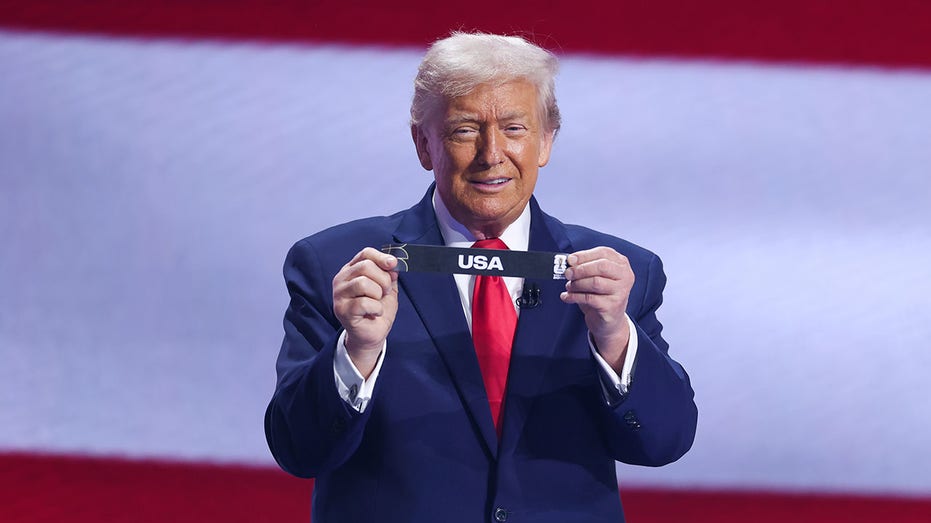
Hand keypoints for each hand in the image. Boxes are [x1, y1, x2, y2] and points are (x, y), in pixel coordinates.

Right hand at [333, 248, 398, 376]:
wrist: (372, 335)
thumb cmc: (378, 310)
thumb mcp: (388, 288)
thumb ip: (389, 274)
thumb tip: (393, 263)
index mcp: (352, 270)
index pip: (365, 253)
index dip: (381, 257)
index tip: (393, 264)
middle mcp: (342, 279)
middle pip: (366, 266)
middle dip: (383, 280)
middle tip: (385, 293)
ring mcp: (339, 295)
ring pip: (363, 282)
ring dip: (378, 294)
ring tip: (377, 303)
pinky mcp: (342, 310)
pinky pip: (364, 302)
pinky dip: (376, 308)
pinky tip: (374, 313)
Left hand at [560, 246, 633, 371]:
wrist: (609, 321)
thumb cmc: (600, 295)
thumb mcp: (595, 277)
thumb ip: (585, 267)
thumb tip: (570, 261)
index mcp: (621, 264)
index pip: (604, 253)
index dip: (584, 255)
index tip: (570, 260)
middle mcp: (625, 276)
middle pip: (602, 266)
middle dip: (581, 269)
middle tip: (567, 273)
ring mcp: (621, 292)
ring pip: (595, 282)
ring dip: (577, 284)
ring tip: (569, 287)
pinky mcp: (613, 307)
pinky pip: (589, 298)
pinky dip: (574, 296)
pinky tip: (567, 297)